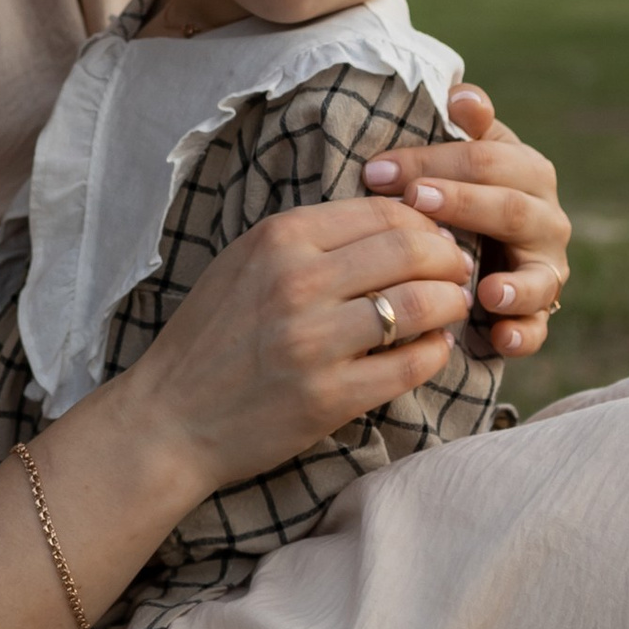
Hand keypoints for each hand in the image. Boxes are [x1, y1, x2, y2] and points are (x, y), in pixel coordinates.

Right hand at [119, 193, 475, 504]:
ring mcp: (313, 342)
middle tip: (458, 271)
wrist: (170, 417)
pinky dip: (435, 353)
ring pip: (418, 304)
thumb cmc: (212, 336)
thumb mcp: (247, 262)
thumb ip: (310, 239)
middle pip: (411, 249)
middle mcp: (297, 282)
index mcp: (279, 239)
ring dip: (450, 304)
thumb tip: (395, 223)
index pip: (382, 211)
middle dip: (449, 258)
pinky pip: (409, 366)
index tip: (437, 237)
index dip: (425, 221)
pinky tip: (434, 349)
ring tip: (452, 308)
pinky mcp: (328, 397)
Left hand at [361, 85, 569, 359]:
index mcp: (527, 171)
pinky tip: (500, 337)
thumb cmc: (457, 194)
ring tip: (484, 291)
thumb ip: (464, 128)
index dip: (433, 160)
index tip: (378, 169)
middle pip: (512, 209)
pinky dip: (523, 334)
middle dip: (463, 204)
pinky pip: (538, 328)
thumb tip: (459, 93)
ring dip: (514, 285)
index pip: (486, 158)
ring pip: (539, 275)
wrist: (479, 253)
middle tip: (416, 202)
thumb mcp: (460, 158)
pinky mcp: (539, 314)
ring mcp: (546, 269)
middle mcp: (546, 219)